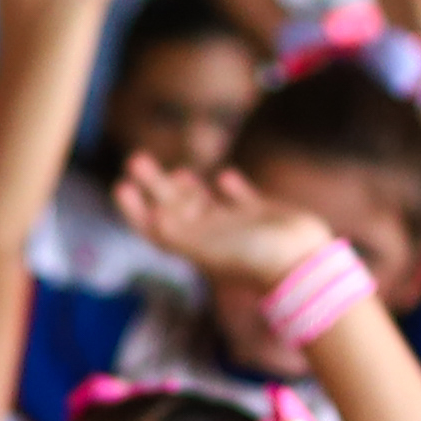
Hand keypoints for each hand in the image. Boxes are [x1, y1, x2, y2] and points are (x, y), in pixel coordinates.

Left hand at [112, 153, 344, 295]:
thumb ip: (174, 230)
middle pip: (174, 208)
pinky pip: (242, 200)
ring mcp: (238, 227)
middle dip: (154, 185)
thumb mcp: (204, 245)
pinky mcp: (265, 216)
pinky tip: (224, 176)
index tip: (120, 186)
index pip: (155, 226)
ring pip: (207, 205)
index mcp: (192, 245)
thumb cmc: (251, 256)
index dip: (134, 210)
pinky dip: (232, 188)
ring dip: (191, 188)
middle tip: (138, 158)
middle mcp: (211, 236)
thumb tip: (150, 214)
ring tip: (181, 171)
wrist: (300, 262)